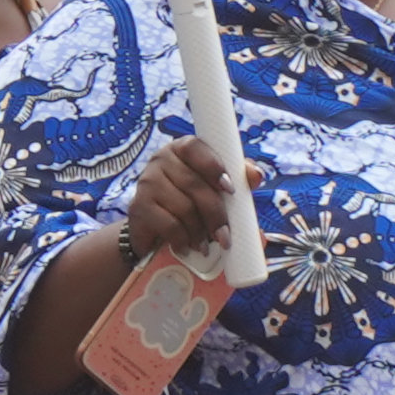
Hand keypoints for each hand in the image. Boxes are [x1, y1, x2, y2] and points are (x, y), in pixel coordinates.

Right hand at [112, 135, 238, 268]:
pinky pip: (169, 224)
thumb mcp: (217, 191)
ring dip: (199, 231)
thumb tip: (256, 175)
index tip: (230, 190)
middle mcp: (161, 159)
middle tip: (225, 236)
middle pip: (193, 184)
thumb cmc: (192, 205)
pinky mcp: (138, 206)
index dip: (213, 167)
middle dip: (215, 214)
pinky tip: (186, 246)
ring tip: (204, 245)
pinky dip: (183, 239)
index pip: (195, 147)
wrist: (154, 231)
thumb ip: (238, 180)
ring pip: (183, 207)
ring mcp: (147, 181)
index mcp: (183, 149)